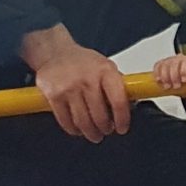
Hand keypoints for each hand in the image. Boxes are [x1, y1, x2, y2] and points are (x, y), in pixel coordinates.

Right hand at [22, 24, 131, 140]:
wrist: (55, 52)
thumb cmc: (82, 62)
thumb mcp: (105, 66)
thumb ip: (117, 85)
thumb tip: (131, 105)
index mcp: (105, 71)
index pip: (119, 102)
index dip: (122, 120)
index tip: (122, 128)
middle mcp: (88, 79)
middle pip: (100, 116)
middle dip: (105, 129)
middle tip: (106, 131)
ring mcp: (70, 88)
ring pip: (83, 122)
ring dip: (90, 133)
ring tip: (93, 134)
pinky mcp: (54, 96)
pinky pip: (66, 122)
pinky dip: (73, 129)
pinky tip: (77, 128)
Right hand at [152, 53, 185, 93]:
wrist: (182, 78)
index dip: (185, 71)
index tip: (184, 81)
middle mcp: (180, 59)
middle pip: (175, 63)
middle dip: (174, 76)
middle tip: (176, 86)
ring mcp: (170, 60)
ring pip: (165, 65)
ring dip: (165, 76)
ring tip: (167, 87)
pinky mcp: (161, 64)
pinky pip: (158, 66)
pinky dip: (157, 73)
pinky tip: (159, 80)